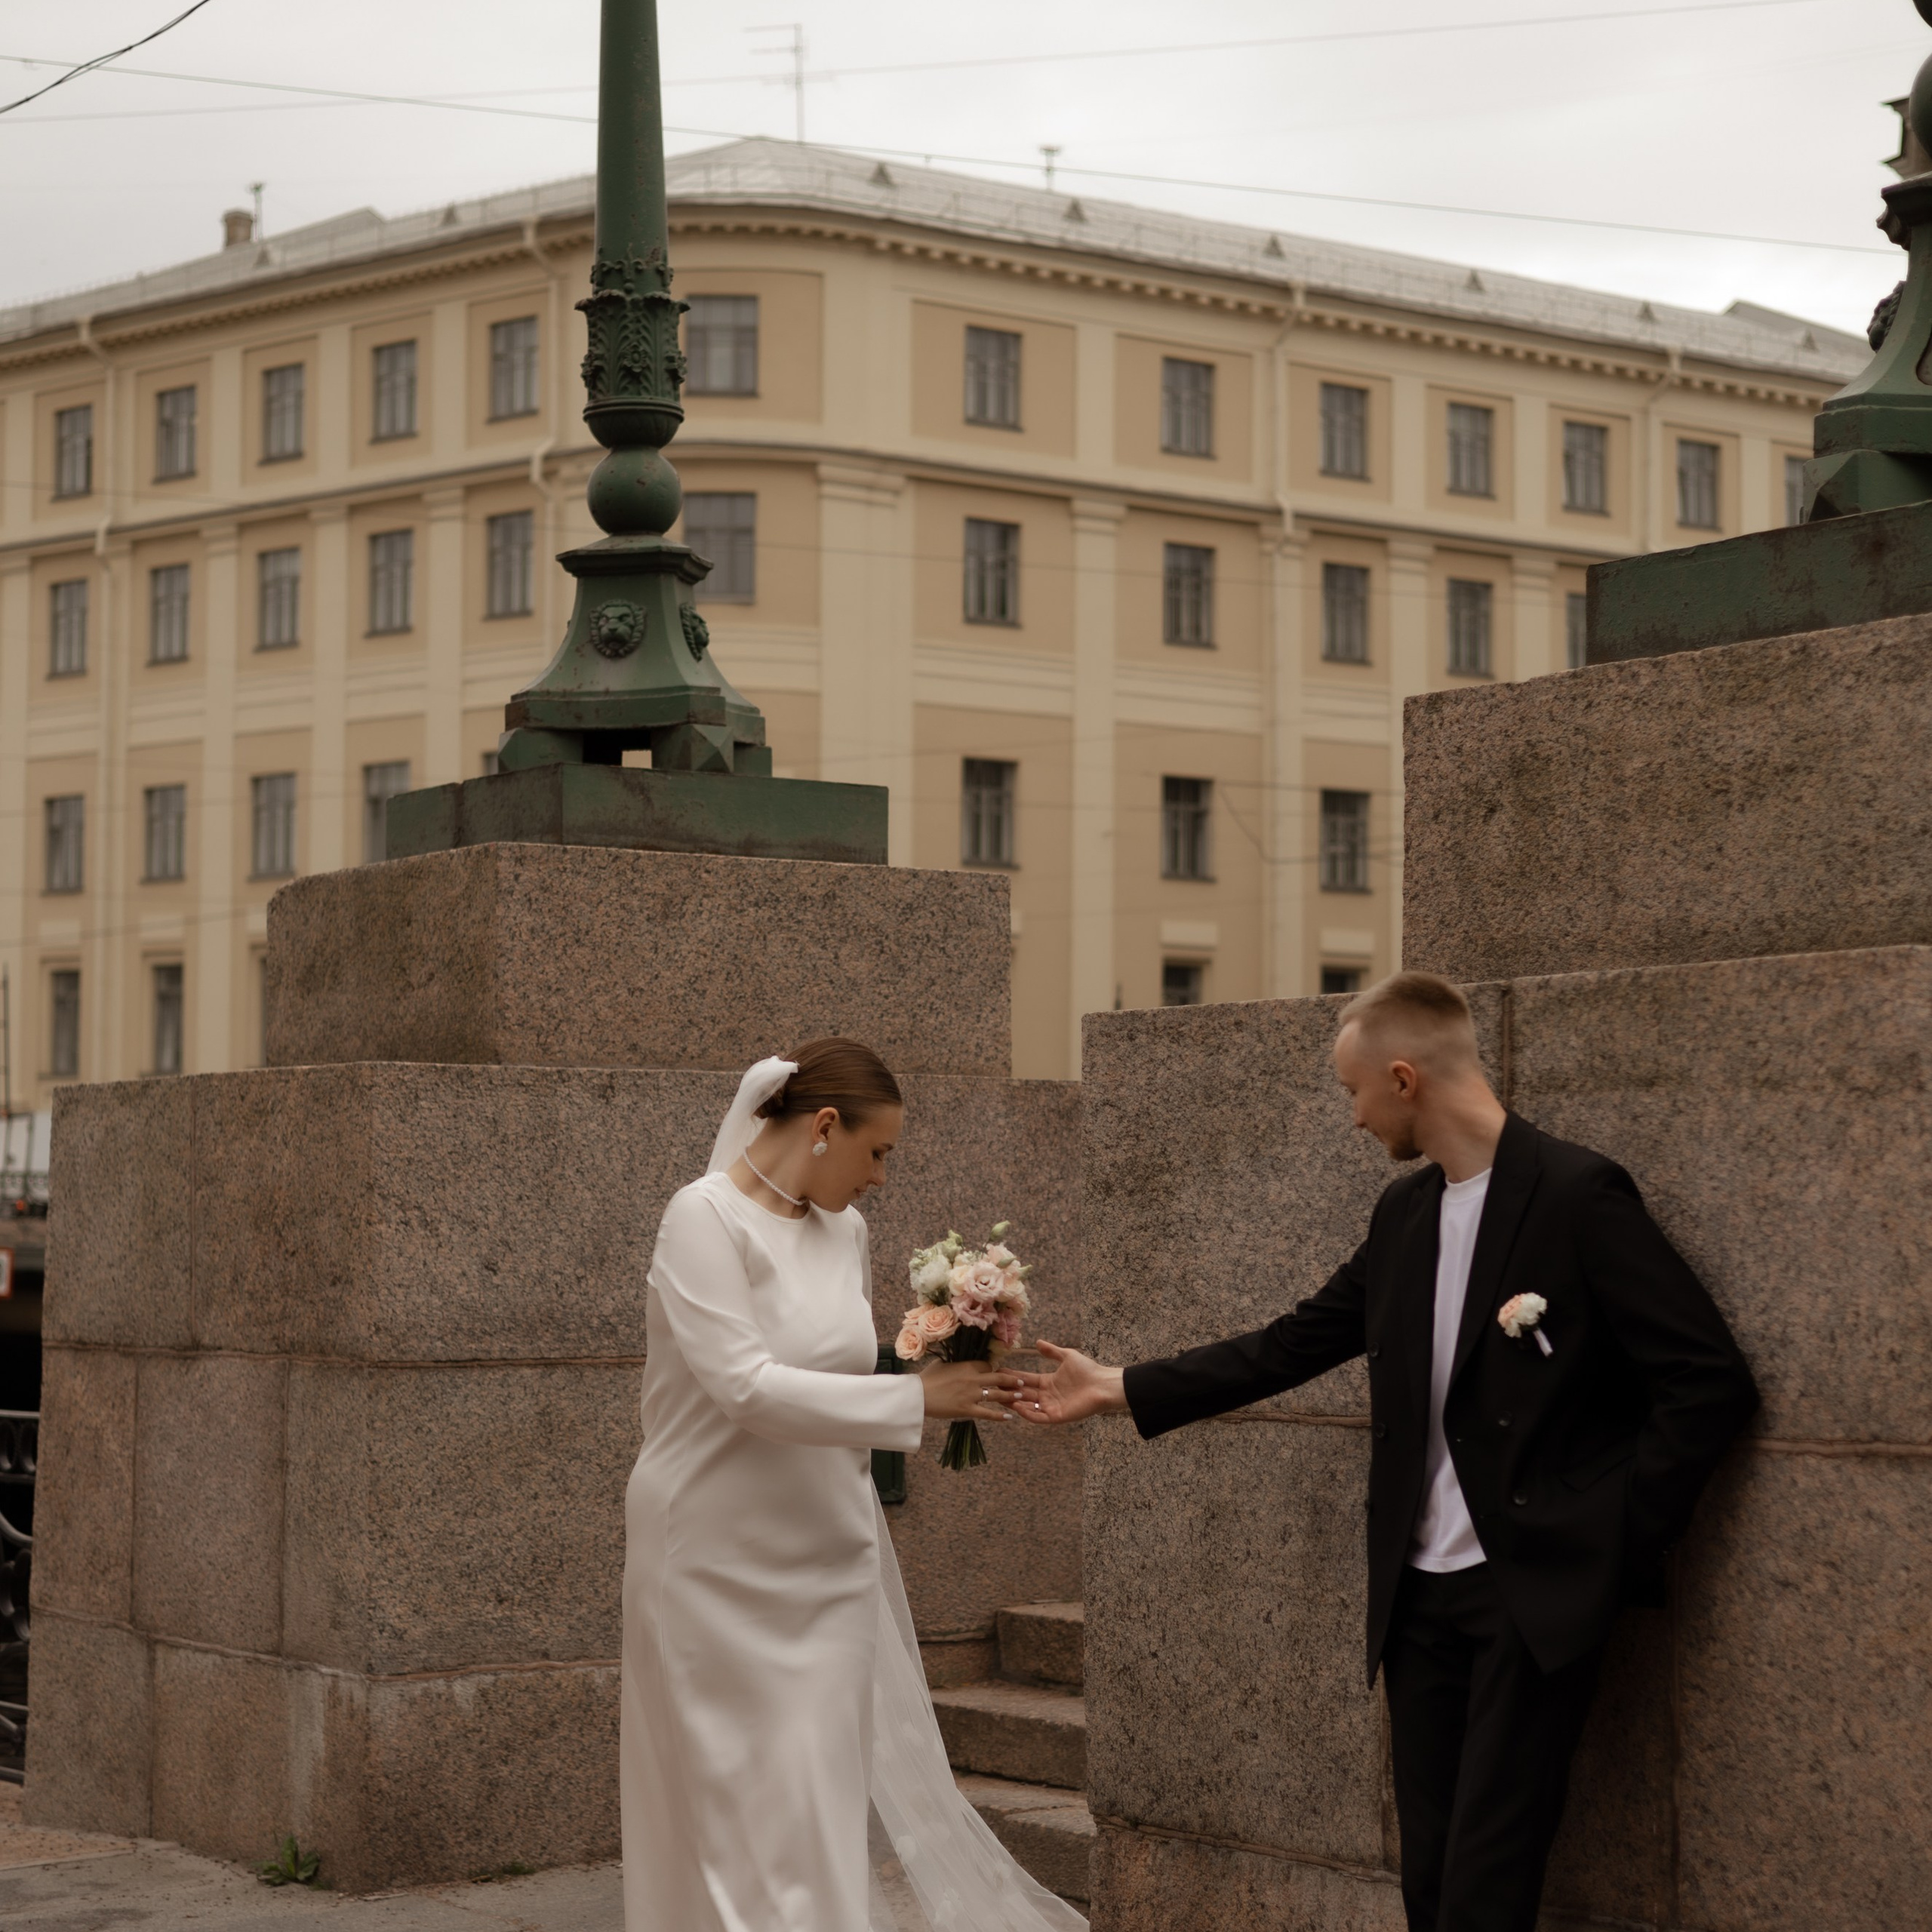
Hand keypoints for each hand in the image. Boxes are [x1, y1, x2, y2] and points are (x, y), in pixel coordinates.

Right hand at [920, 1359, 1021, 1423]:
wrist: (918, 1395)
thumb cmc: (926, 1378)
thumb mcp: (941, 1364)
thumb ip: (954, 1363)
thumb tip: (957, 1360)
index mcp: (966, 1366)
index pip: (987, 1365)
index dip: (995, 1369)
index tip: (1000, 1372)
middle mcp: (973, 1379)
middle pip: (997, 1378)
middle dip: (1011, 1380)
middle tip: (1022, 1382)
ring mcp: (971, 1395)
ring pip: (996, 1394)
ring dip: (1010, 1395)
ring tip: (1020, 1396)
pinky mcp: (967, 1409)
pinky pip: (987, 1413)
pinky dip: (999, 1416)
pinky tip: (1009, 1417)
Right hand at [1002, 1341, 1128, 1424]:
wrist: (1103, 1384)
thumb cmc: (1088, 1370)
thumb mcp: (1067, 1357)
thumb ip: (1051, 1351)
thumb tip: (1038, 1343)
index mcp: (1048, 1382)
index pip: (1026, 1380)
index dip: (1013, 1376)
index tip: (998, 1370)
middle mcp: (1047, 1395)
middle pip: (1023, 1394)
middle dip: (1008, 1390)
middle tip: (993, 1385)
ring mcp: (1051, 1407)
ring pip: (1027, 1406)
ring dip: (1013, 1402)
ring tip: (999, 1396)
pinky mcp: (1056, 1416)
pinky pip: (1037, 1417)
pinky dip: (1026, 1413)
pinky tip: (1016, 1407)